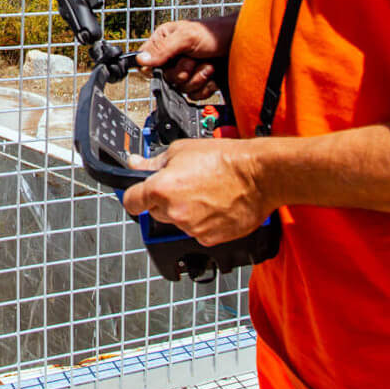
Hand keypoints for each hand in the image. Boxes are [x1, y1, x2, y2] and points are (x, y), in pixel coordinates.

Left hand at [121, 139, 271, 245]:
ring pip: (176, 221)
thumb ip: (153, 162)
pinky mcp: (208, 238)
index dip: (134, 195)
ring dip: (184, 211)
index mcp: (161, 188)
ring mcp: (191, 227)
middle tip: (185, 184)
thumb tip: (136, 164)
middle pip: (155, 211)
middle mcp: (173, 211)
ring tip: (205, 192)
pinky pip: (196, 230)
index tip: (138, 194)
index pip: (131, 201)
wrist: (258, 176)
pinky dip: (202, 221)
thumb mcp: (182, 150)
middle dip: (164, 200)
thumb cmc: (224, 159)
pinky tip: (215, 205)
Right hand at [134, 16, 234, 99]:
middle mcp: (174, 57)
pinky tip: (212, 75)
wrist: (242, 45)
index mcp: (165, 42)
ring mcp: (187, 71)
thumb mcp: (187, 37)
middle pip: (166, 78)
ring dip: (198, 79)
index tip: (168, 64)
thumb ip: (163, 49)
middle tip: (195, 59)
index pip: (148, 62)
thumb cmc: (216, 33)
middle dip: (184, 71)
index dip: (156, 67)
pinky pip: (195, 96)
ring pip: (181, 88)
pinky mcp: (200, 82)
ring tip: (208, 65)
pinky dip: (206, 88)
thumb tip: (141, 60)